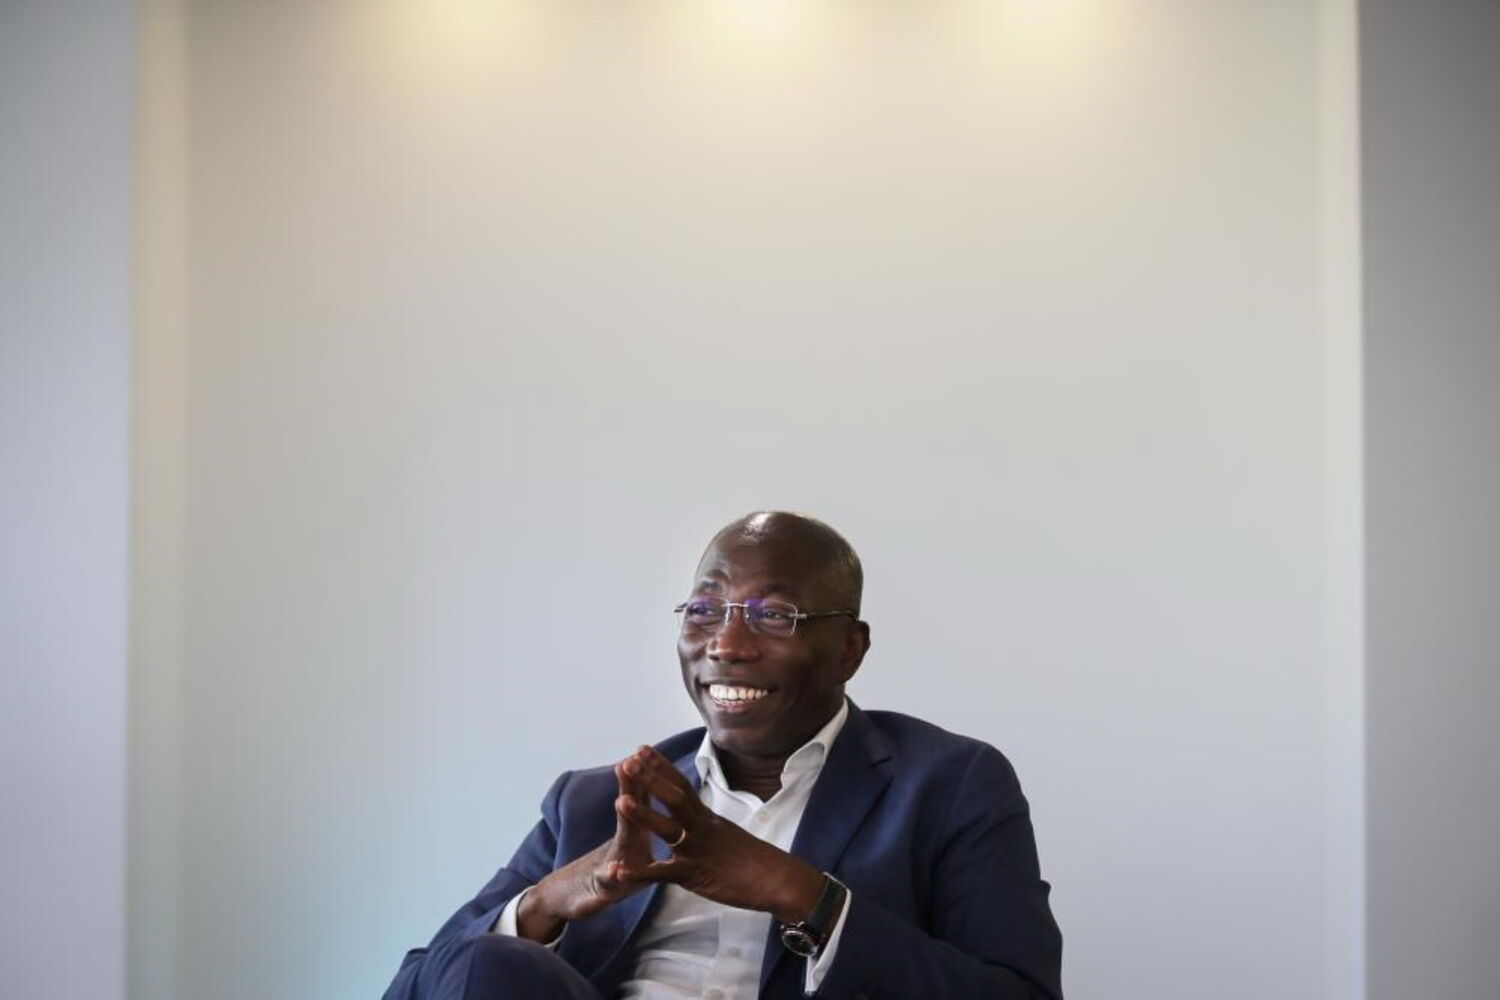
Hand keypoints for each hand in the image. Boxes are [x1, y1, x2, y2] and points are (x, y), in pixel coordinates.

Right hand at [516, 749, 656, 941]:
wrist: (569, 895)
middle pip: (627, 811)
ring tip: (623, 801)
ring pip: (619, 842)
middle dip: (628, 786)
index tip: (649, 749)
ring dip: (623, 822)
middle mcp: (621, 843)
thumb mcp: (629, 840)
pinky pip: (610, 882)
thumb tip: (655, 786)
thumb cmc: (611, 867)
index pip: (641, 798)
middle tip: (629, 761)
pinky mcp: (603, 889)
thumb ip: (640, 814)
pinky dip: (613, 875)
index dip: (646, 775)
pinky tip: (615, 870)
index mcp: (634, 832)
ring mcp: (610, 863)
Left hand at [613, 746, 826, 924]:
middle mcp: (701, 827)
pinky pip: (662, 874)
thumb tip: (696, 818)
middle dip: (650, 779)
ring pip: (668, 829)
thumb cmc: (756, 860)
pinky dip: (639, 873)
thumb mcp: (727, 833)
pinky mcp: (693, 875)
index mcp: (707, 817)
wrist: (777, 880)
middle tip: (627, 761)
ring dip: (644, 816)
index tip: (641, 749)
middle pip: (674, 798)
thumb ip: (707, 825)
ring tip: (621, 801)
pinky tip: (619, 870)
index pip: (682, 784)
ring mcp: (697, 850)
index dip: (661, 766)